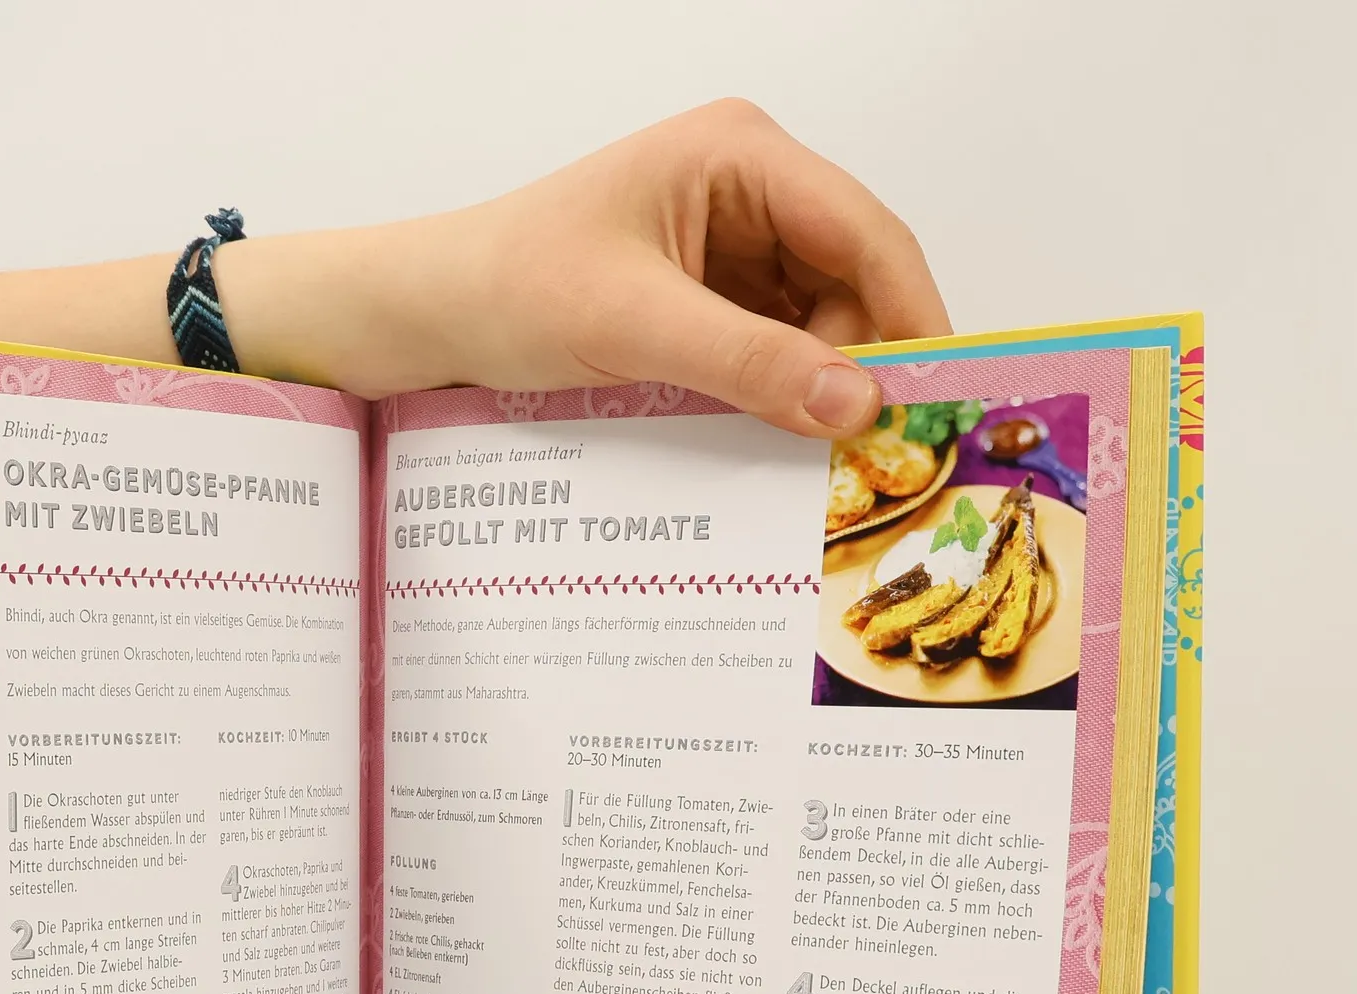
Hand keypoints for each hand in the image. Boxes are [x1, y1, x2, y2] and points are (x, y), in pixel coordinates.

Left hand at [0, 100, 948, 437]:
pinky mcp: (700, 306)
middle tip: (879, 467)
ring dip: (822, 395)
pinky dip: (780, 402)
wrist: (413, 316)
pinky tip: (778, 453)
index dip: (915, 321)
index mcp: (742, 156)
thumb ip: (751, 364)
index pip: (871, 235)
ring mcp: (726, 253)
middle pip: (856, 287)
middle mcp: (747, 193)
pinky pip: (771, 356)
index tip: (942, 409)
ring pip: (819, 330)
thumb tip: (862, 407)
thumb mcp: (632, 326)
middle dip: (867, 370)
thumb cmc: (502, 287)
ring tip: (827, 473)